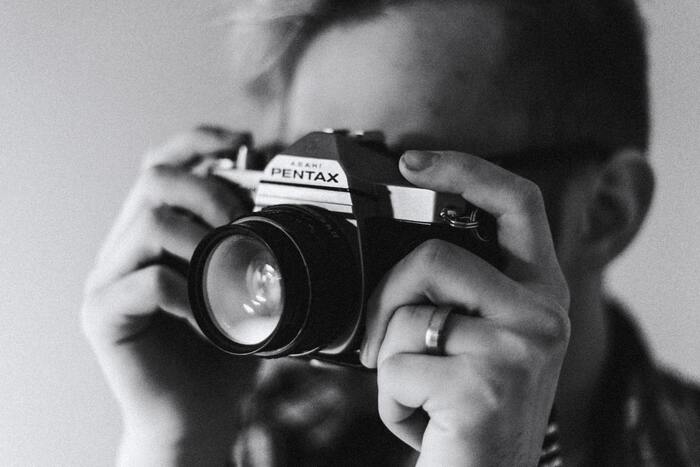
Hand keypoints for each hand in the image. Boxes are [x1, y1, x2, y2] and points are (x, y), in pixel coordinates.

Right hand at [81, 127, 257, 463]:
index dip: (198, 141)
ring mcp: (108, 279)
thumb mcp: (245, 283)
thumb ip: (248, 239)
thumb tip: (272, 192)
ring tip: (229, 272)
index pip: (162, 164)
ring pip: (149, 222)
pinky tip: (208, 314)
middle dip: (210, 191)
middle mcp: (125, 247)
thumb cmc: (224, 346)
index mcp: (155, 232)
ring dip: (203, 240)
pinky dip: (190, 292)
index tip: (244, 142)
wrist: (198, 412)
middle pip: (154, 180)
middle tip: (242, 225)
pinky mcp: (103, 315)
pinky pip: (146, 282)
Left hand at [361, 150, 569, 465]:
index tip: (411, 161)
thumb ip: (456, 295)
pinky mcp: (485, 387)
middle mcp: (542, 315)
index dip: (466, 170)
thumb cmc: (470, 410)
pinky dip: (388, 400)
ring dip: (387, 358)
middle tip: (377, 339)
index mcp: (539, 293)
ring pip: (409, 314)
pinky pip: (398, 367)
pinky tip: (418, 421)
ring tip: (413, 391)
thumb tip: (395, 261)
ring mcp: (519, 350)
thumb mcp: (477, 341)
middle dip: (388, 296)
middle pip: (437, 256)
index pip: (516, 203)